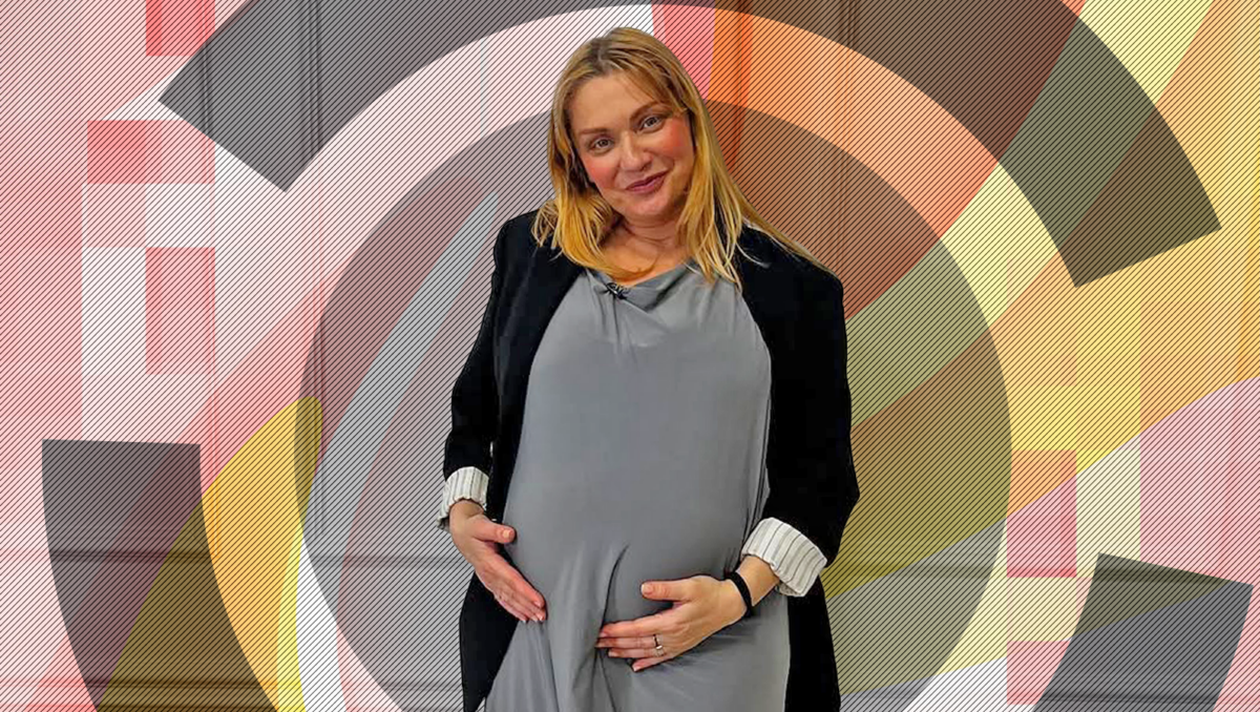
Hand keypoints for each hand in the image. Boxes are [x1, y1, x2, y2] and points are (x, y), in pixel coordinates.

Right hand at [448, 500, 546, 623]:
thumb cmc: (471, 529)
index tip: (537, 600)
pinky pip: (501, 599)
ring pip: (507, 598)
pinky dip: (512, 609)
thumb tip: (509, 534)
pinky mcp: (490, 581)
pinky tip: (522, 615)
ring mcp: (489, 580)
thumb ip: (496, 531)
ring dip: (522, 609)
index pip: (511, 580)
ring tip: (536, 617)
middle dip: (527, 605)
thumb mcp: (481, 526)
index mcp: (488, 562)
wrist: (460, 534)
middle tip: (542, 614)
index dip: (525, 591)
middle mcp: (488, 574)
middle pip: (511, 593)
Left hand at [594, 575, 745, 670]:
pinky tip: (636, 666)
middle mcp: (673, 636)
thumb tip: (644, 588)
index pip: (639, 628)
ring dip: (627, 652)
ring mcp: (678, 643)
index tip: (604, 630)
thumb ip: (665, 588)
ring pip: (647, 651)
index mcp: (672, 621)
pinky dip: (647, 662)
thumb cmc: (709, 592)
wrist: (729, 605)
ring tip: (609, 651)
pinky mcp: (682, 645)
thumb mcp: (689, 585)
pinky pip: (661, 658)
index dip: (620, 630)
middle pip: (639, 642)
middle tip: (597, 642)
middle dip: (617, 643)